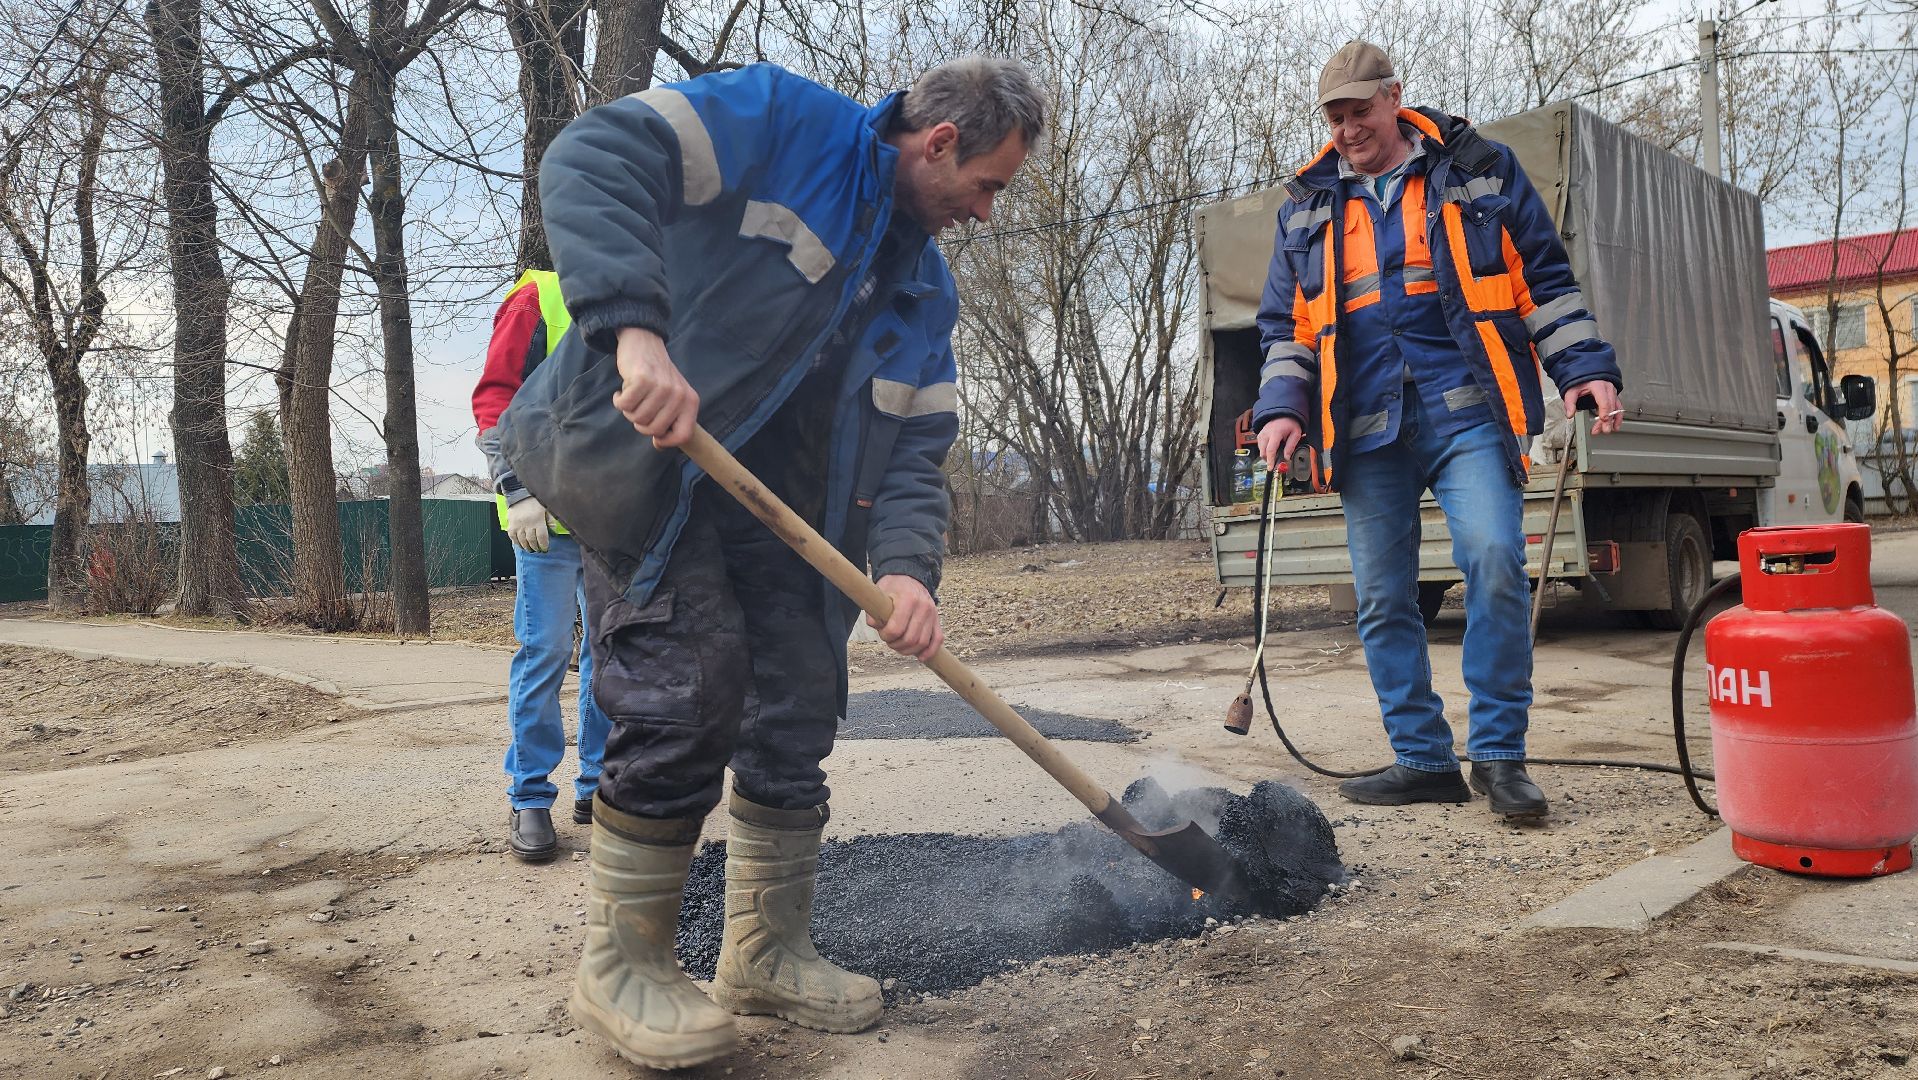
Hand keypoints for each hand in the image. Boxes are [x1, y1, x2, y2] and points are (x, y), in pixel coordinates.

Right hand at [506, 496, 551, 552]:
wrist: (520, 493)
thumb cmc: (535, 501)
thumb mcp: (546, 509)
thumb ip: (550, 520)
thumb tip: (553, 532)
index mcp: (538, 520)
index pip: (542, 537)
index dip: (544, 545)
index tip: (545, 549)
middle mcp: (527, 524)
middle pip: (532, 540)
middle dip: (535, 547)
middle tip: (538, 550)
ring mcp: (518, 524)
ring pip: (522, 540)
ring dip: (526, 547)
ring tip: (530, 549)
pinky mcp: (510, 523)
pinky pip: (512, 536)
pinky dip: (516, 542)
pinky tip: (520, 545)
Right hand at [611, 327, 698, 448]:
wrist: (645, 343)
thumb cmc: (657, 375)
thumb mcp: (673, 396)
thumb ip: (670, 419)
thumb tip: (659, 445)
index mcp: (690, 401)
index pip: (683, 435)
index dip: (666, 441)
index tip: (655, 437)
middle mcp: (679, 395)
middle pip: (653, 429)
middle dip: (640, 423)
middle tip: (639, 407)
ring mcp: (662, 387)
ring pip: (637, 418)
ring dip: (628, 410)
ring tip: (632, 396)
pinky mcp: (643, 379)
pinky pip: (624, 405)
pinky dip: (619, 400)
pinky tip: (622, 391)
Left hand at [868, 574, 942, 660]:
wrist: (910, 577)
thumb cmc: (893, 587)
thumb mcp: (880, 594)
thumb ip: (875, 611)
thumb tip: (875, 625)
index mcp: (908, 599)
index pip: (897, 629)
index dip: (886, 636)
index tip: (882, 633)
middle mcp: (923, 607)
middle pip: (910, 639)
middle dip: (896, 645)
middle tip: (889, 641)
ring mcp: (932, 614)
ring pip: (923, 642)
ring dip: (909, 650)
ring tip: (899, 646)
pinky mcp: (937, 620)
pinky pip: (938, 640)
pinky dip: (930, 651)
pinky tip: (921, 657)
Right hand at [1257, 417, 1304, 469]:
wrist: (1283, 414)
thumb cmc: (1290, 423)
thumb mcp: (1296, 434)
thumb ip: (1291, 446)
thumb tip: (1286, 458)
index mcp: (1276, 433)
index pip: (1271, 449)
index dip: (1270, 460)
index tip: (1271, 468)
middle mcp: (1266, 434)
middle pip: (1263, 452)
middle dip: (1269, 460)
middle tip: (1276, 462)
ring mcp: (1261, 434)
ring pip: (1261, 450)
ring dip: (1267, 455)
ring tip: (1276, 452)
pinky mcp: (1259, 435)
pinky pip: (1260, 446)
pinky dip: (1265, 450)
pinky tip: (1272, 448)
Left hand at [1562, 380, 1622, 435]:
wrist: (1588, 369)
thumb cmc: (1581, 378)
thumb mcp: (1572, 389)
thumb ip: (1570, 402)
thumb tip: (1569, 414)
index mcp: (1598, 385)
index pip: (1604, 400)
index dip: (1604, 411)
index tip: (1603, 419)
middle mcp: (1608, 388)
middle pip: (1610, 406)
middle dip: (1607, 420)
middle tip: (1603, 430)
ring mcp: (1612, 391)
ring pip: (1615, 407)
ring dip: (1613, 420)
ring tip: (1609, 429)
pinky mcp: (1613, 395)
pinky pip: (1618, 406)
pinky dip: (1618, 416)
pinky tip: (1616, 425)